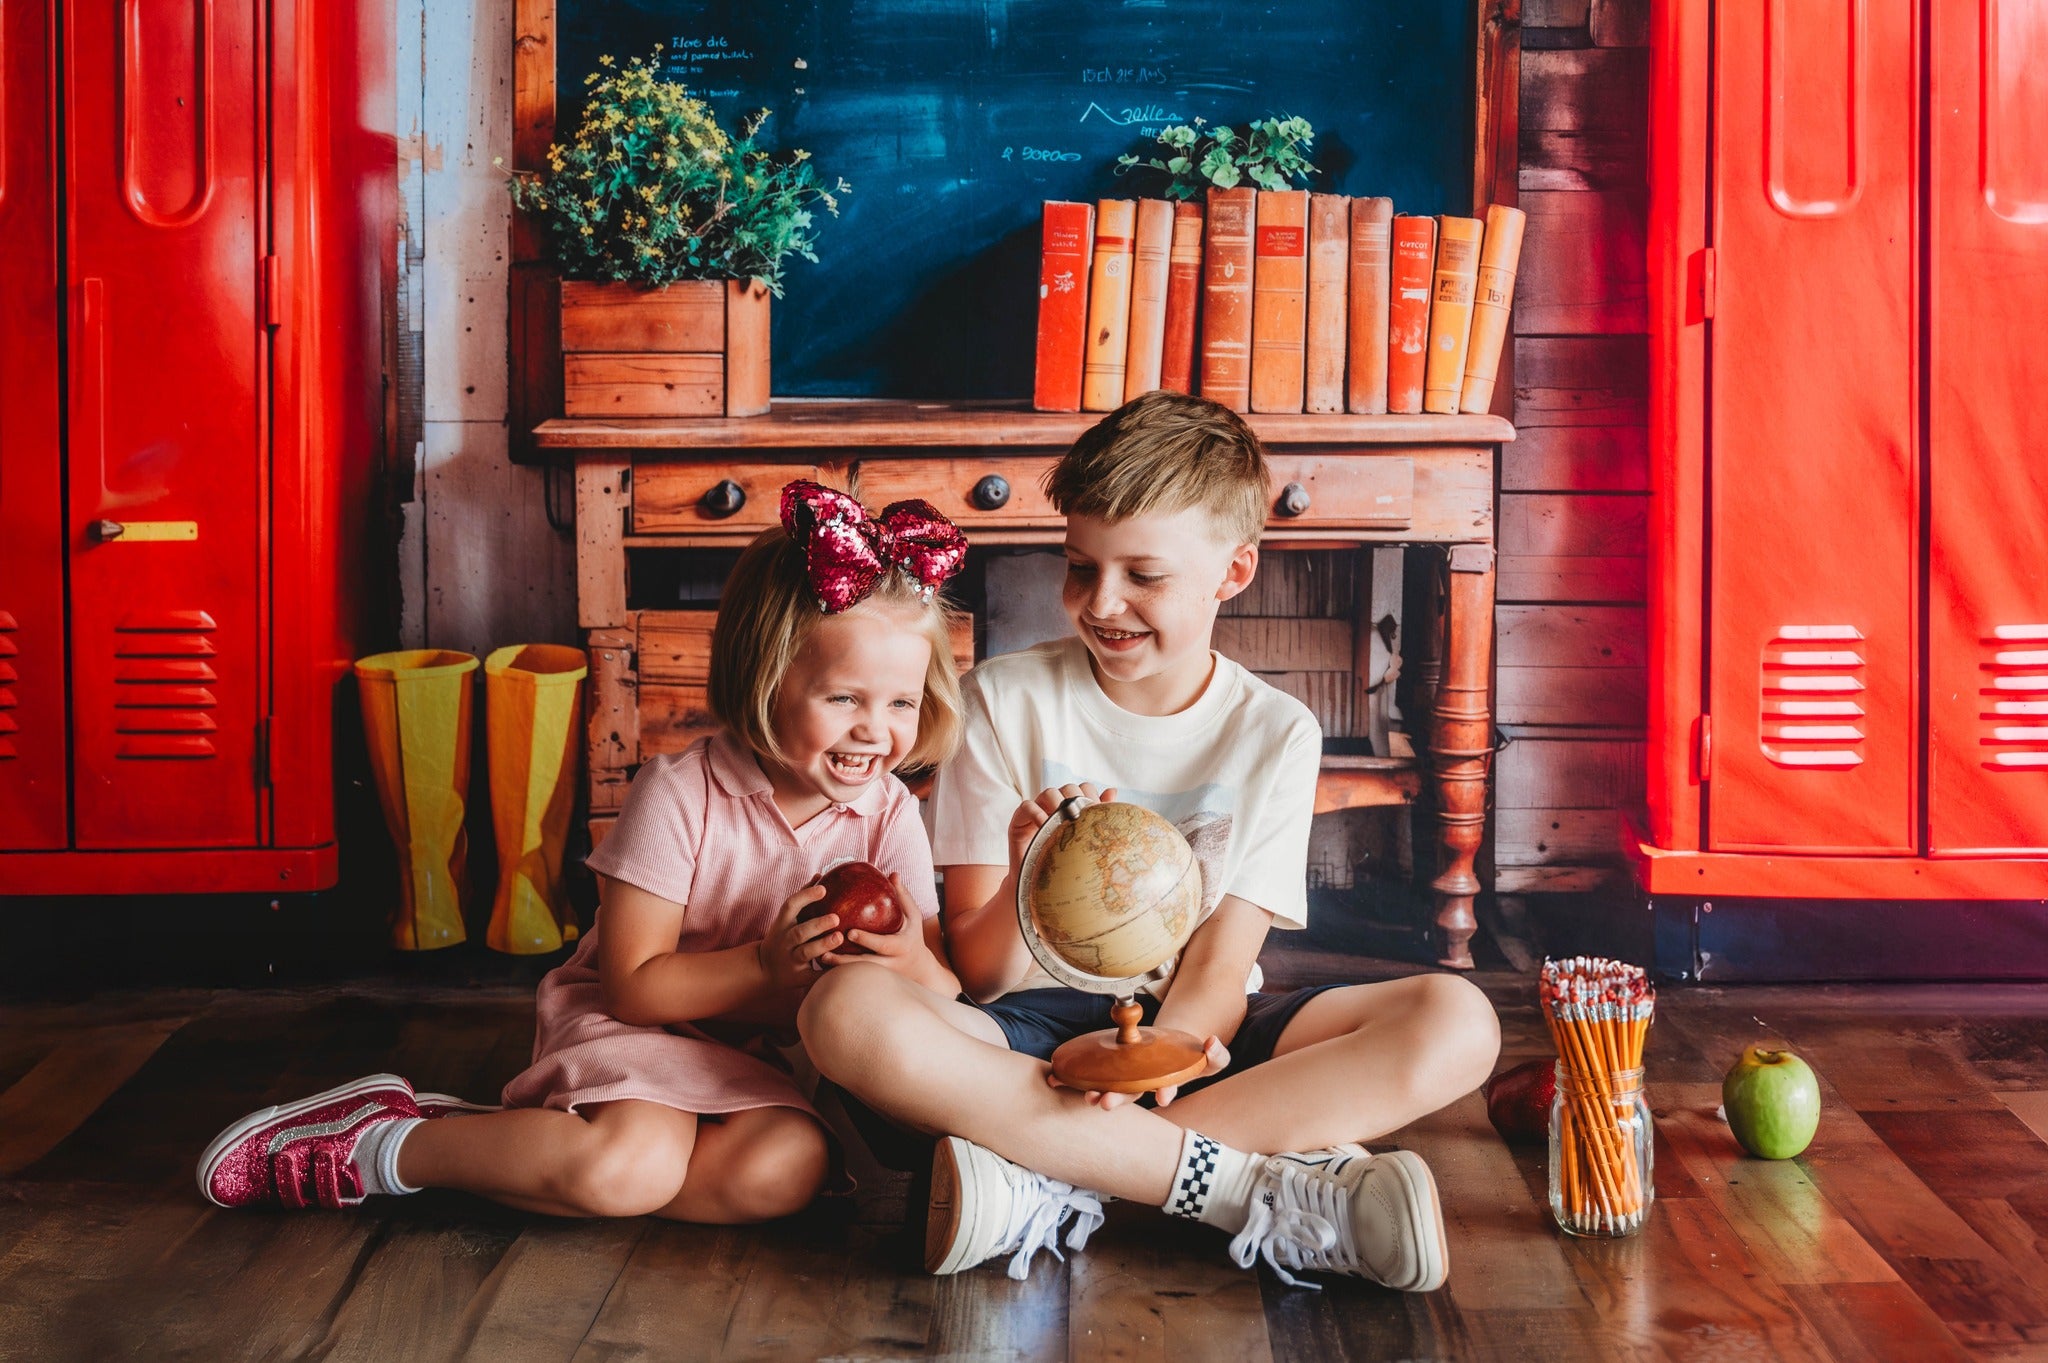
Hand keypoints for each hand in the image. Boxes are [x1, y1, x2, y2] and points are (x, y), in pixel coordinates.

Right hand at [756, 883, 839, 990]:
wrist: (764, 969)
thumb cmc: (782, 936)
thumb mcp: (786, 918)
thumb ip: (802, 898)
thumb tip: (820, 876)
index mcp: (782, 923)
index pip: (791, 906)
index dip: (806, 896)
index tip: (823, 889)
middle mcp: (785, 941)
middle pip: (800, 932)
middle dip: (818, 924)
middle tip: (836, 917)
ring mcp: (791, 959)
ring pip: (806, 952)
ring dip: (822, 945)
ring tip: (839, 937)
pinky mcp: (799, 977)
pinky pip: (814, 975)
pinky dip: (826, 972)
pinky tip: (843, 967)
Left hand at [819, 872, 930, 974]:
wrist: (918, 968)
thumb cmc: (912, 935)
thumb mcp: (913, 916)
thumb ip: (902, 896)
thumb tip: (892, 874)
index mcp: (901, 946)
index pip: (883, 945)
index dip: (867, 940)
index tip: (849, 933)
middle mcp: (890, 964)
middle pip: (866, 965)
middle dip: (846, 960)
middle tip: (825, 952)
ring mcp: (880, 975)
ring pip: (858, 974)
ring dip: (838, 968)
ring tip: (819, 958)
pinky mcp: (872, 980)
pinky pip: (854, 977)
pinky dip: (838, 973)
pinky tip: (821, 965)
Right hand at [1007, 782, 1118, 872]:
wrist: (1037, 888)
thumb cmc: (1062, 866)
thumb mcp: (1083, 842)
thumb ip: (1096, 818)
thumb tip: (1112, 791)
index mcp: (1071, 810)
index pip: (1083, 789)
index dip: (1090, 795)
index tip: (1095, 811)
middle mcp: (1054, 807)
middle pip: (1067, 788)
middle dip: (1076, 799)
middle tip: (1080, 816)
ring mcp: (1037, 812)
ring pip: (1048, 792)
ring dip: (1058, 803)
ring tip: (1063, 821)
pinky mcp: (1019, 821)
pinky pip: (1027, 806)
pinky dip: (1036, 813)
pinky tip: (1044, 826)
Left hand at [1046, 1035, 1229, 1110]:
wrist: (1171, 1051)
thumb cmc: (1190, 1059)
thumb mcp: (1209, 1057)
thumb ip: (1216, 1055)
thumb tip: (1212, 1043)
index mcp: (1166, 1084)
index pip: (1166, 1090)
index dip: (1165, 1093)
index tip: (1162, 1097)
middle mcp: (1142, 1086)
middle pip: (1129, 1095)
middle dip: (1117, 1099)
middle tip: (1105, 1103)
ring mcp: (1124, 1080)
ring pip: (1107, 1088)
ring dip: (1093, 1092)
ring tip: (1080, 1093)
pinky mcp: (1108, 1070)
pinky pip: (1087, 1076)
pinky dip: (1069, 1079)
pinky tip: (1053, 1078)